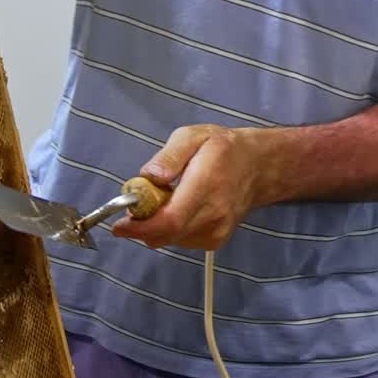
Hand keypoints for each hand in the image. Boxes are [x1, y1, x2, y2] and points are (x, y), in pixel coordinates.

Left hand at [112, 125, 265, 250]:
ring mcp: (217, 232)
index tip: (118, 224)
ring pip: (170, 239)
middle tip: (136, 204)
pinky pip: (180, 240)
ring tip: (164, 200)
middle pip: (166, 233)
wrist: (258, 168)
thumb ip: (169, 156)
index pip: (171, 218)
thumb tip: (148, 178)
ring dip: (155, 225)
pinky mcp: (216, 242)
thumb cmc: (222, 148)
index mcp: (207, 184)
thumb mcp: (193, 136)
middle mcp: (214, 214)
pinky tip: (178, 209)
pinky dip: (169, 229)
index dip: (141, 227)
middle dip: (141, 224)